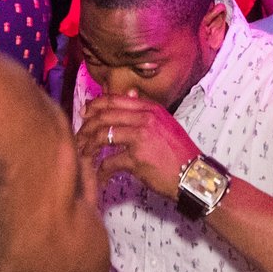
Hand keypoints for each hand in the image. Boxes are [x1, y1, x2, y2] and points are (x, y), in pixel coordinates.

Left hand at [75, 89, 202, 200]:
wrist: (193, 175)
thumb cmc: (179, 153)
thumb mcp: (166, 124)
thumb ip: (146, 111)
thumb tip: (129, 95)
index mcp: (151, 108)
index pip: (114, 100)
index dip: (94, 105)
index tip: (84, 113)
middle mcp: (145, 118)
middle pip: (104, 116)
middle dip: (86, 127)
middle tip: (79, 137)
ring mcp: (140, 137)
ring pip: (102, 136)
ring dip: (88, 146)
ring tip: (83, 155)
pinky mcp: (136, 159)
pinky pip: (109, 162)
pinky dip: (100, 171)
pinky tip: (99, 176)